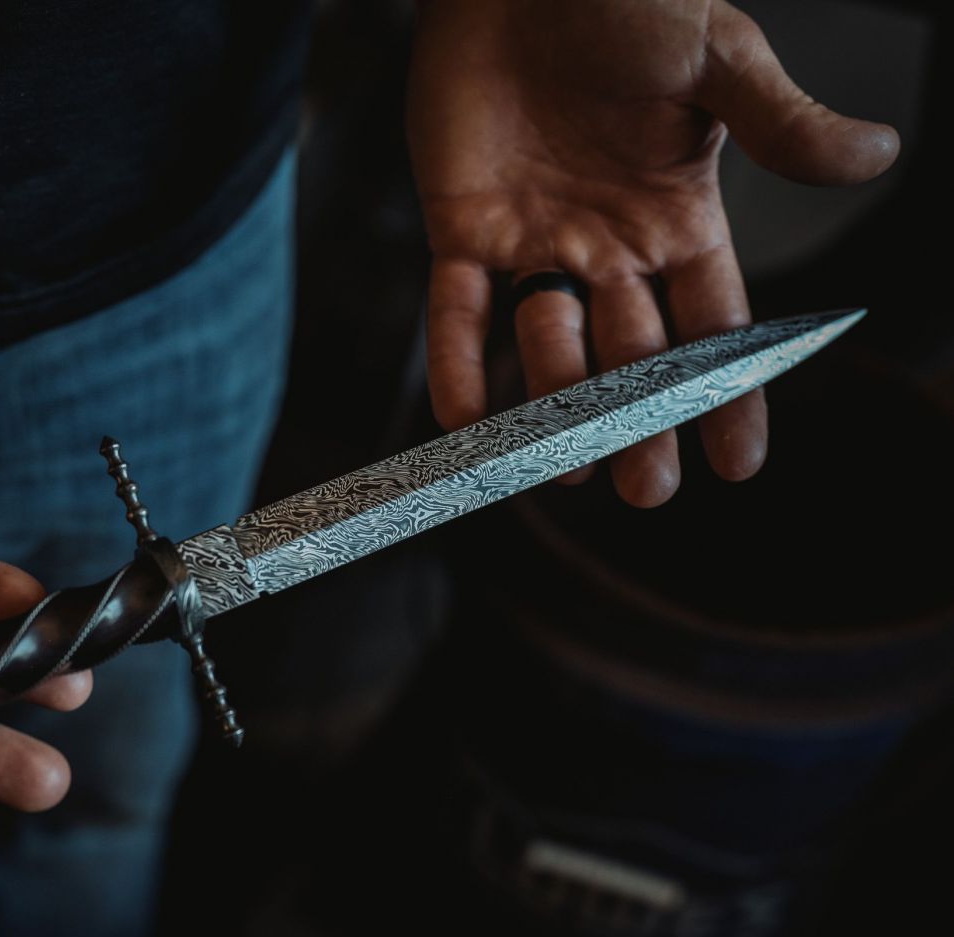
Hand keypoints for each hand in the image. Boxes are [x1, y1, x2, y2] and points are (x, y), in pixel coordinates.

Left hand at [407, 0, 898, 505]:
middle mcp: (605, 247)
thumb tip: (878, 159)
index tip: (740, 464)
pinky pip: (455, 314)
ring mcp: (531, 243)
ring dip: (555, 398)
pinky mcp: (460, 229)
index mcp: (676, 219)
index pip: (712, 326)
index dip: (727, 394)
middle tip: (647, 491)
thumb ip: (782, 123)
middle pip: (629, 358)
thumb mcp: (718, 59)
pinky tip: (466, 425)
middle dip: (637, 426)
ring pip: (546, 344)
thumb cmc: (627, 2)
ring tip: (565, 454)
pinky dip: (458, 366)